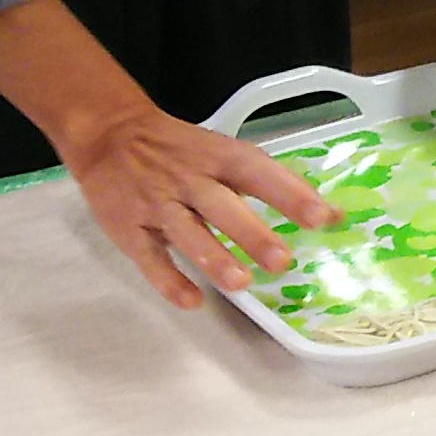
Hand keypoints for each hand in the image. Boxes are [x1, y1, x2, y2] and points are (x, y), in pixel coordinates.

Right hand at [56, 103, 340, 309]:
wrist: (110, 135)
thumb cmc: (180, 149)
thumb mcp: (222, 151)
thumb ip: (266, 181)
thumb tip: (325, 212)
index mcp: (218, 157)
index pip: (258, 172)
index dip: (290, 194)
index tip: (322, 217)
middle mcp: (189, 180)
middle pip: (222, 206)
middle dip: (251, 234)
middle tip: (281, 261)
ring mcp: (157, 204)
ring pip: (186, 233)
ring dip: (213, 258)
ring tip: (240, 283)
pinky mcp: (128, 228)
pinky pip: (149, 257)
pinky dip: (169, 280)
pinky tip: (192, 300)